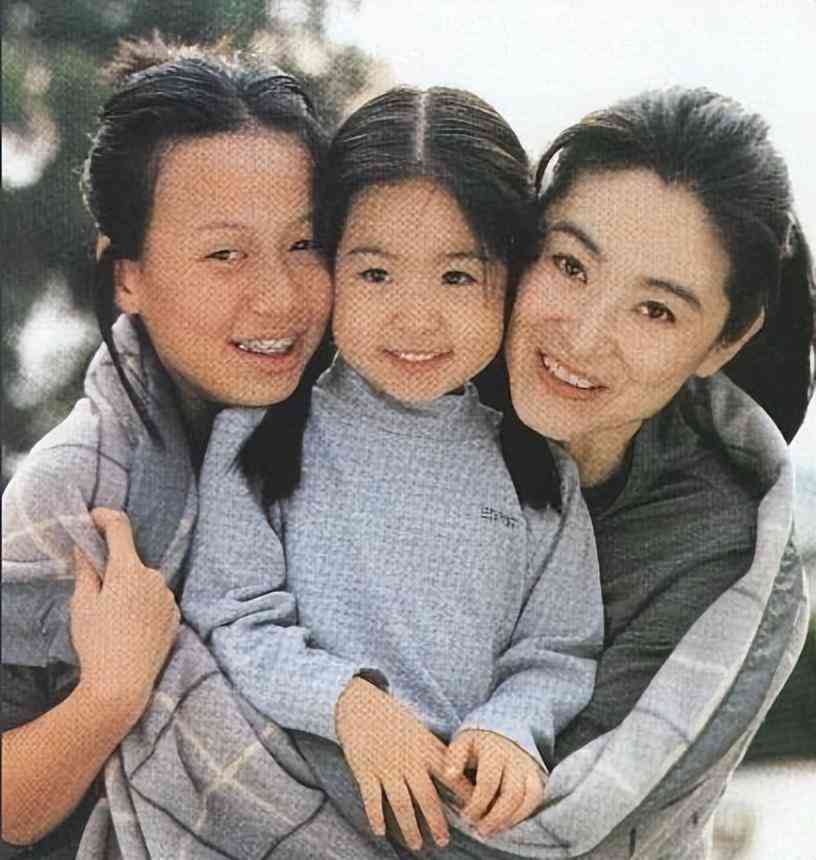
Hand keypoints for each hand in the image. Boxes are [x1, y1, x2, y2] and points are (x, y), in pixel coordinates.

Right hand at [70, 508, 179, 721]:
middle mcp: (155, 577)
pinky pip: (158, 600)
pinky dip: (145, 605)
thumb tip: (85, 547)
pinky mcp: (176, 615)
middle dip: (115, 569)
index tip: (94, 518)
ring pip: (146, 582)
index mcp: (129, 570)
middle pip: (132, 561)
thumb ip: (86, 570)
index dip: (105, 517)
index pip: (120, 528)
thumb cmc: (97, 643)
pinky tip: (133, 628)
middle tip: (98, 596)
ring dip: (132, 590)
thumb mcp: (82, 604)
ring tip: (117, 621)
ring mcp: (169, 596)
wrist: (124, 683)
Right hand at [336, 678, 472, 850]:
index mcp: (425, 748)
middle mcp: (408, 759)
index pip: (450, 775)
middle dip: (436, 822)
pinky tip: (380, 831)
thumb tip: (454, 770)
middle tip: (443, 842)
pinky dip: (376, 816)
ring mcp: (386, 765)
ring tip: (416, 844)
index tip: (474, 814)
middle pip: (426, 797)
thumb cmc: (392, 716)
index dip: (463, 796)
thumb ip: (433, 750)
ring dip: (409, 827)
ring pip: (401, 803)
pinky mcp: (364, 769)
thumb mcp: (419, 729)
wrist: (361, 702)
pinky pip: (372, 798)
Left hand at [445, 730, 546, 837]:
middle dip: (495, 818)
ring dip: (509, 819)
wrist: (501, 731)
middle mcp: (515, 757)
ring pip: (527, 798)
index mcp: (493, 749)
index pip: (488, 783)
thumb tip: (449, 775)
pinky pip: (536, 798)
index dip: (477, 804)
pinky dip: (522, 814)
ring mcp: (528, 766)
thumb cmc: (477, 743)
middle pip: (511, 794)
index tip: (465, 816)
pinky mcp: (536, 774)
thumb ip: (455, 757)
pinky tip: (506, 824)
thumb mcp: (462, 743)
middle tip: (480, 830)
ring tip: (491, 831)